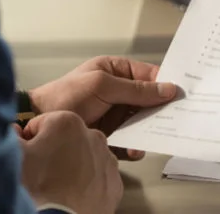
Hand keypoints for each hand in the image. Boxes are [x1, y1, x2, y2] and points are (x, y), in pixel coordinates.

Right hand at [19, 110, 121, 213]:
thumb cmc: (37, 187)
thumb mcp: (15, 156)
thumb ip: (12, 135)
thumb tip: (14, 131)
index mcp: (67, 122)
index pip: (40, 124)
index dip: (30, 140)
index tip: (28, 155)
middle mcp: (93, 135)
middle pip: (65, 139)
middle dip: (53, 151)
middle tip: (41, 172)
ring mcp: (107, 159)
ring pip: (83, 157)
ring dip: (72, 166)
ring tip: (58, 185)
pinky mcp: (115, 182)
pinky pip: (97, 177)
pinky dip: (87, 183)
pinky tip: (73, 194)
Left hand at [28, 56, 176, 159]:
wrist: (38, 122)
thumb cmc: (65, 95)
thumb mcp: (103, 85)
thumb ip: (136, 89)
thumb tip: (167, 88)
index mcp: (116, 70)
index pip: (149, 75)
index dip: (165, 83)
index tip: (181, 93)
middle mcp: (118, 91)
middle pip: (149, 100)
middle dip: (160, 110)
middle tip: (173, 118)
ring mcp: (115, 114)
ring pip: (142, 121)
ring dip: (148, 130)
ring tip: (151, 136)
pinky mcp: (111, 134)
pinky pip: (131, 140)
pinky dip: (135, 146)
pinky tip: (135, 149)